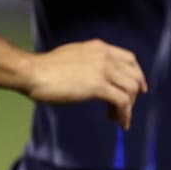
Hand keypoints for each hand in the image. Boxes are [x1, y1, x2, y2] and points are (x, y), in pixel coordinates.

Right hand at [24, 40, 146, 128]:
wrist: (32, 72)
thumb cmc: (45, 67)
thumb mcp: (74, 55)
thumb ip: (90, 61)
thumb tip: (97, 75)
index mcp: (99, 47)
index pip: (130, 59)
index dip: (137, 74)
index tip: (138, 88)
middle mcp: (105, 56)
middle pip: (134, 75)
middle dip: (133, 94)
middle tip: (126, 108)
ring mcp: (103, 70)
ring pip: (130, 89)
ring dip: (128, 107)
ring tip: (116, 118)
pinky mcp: (98, 86)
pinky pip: (122, 101)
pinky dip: (124, 114)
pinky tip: (118, 122)